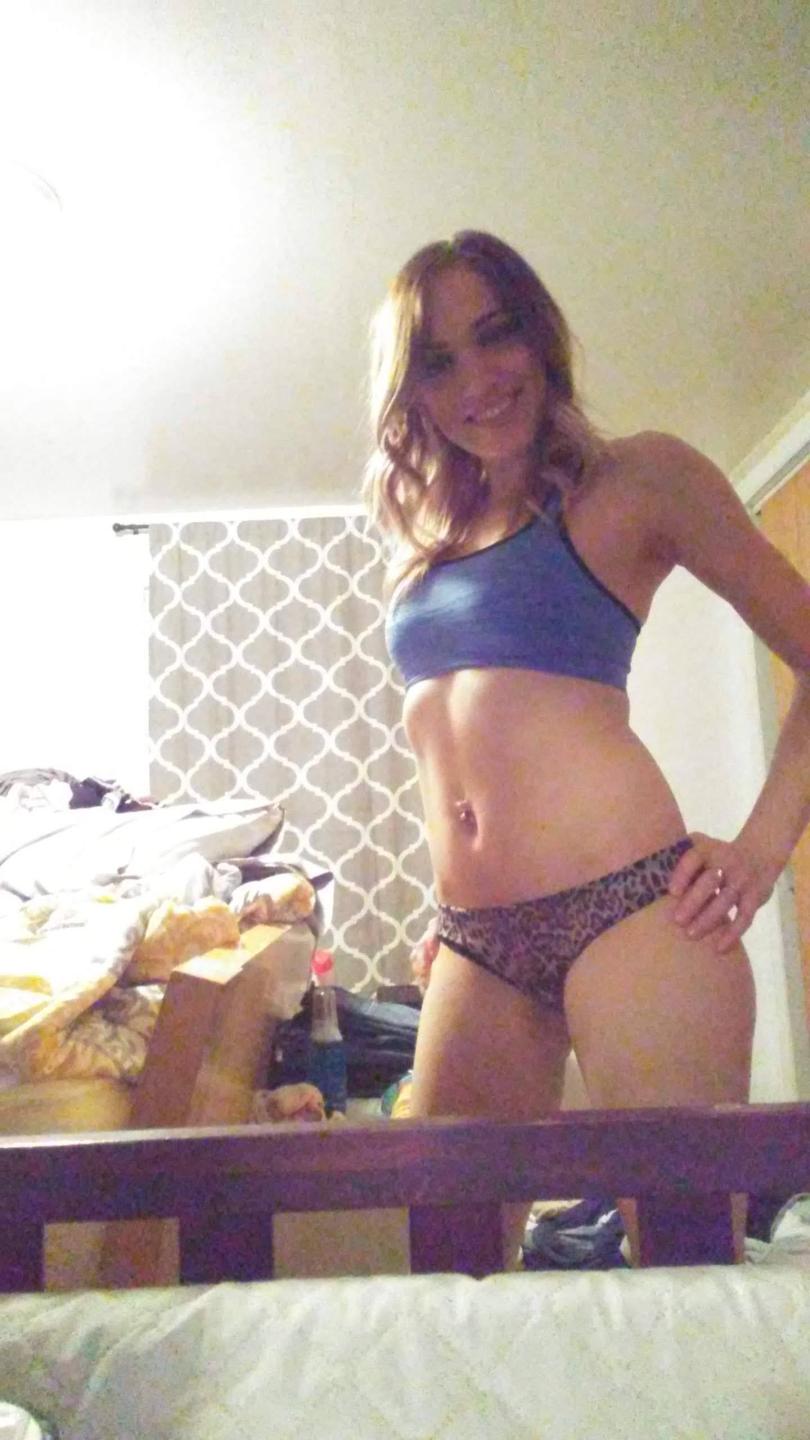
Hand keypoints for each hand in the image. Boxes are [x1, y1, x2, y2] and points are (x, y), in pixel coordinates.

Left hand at [668, 831, 776, 952]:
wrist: (759, 854)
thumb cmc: (716, 855)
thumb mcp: (701, 845)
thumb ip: (678, 855)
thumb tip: (644, 873)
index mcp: (709, 849)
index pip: (694, 857)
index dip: (683, 873)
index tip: (671, 891)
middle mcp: (727, 862)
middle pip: (710, 882)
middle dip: (694, 901)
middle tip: (677, 920)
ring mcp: (742, 880)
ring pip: (726, 901)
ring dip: (709, 919)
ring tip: (691, 935)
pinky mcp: (755, 897)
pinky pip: (745, 917)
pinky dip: (733, 933)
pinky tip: (719, 948)